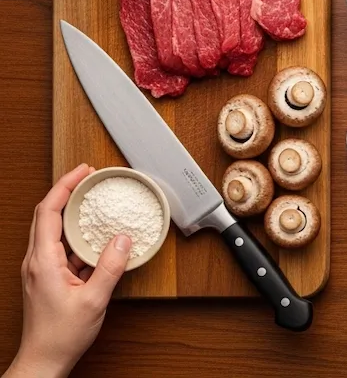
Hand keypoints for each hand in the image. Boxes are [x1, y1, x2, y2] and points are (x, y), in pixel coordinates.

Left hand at [8, 164, 130, 377]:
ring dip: (72, 212)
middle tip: (89, 178)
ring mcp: (41, 269)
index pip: (49, 211)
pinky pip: (61, 247)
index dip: (65, 186)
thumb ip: (111, 268)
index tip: (83, 172)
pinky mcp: (48, 278)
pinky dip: (77, 235)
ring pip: (53, 230)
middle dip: (67, 191)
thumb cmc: (60, 336)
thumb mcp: (93, 300)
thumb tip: (124, 239)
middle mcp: (37, 261)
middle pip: (47, 215)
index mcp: (43, 261)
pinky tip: (95, 237)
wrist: (44, 360)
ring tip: (93, 201)